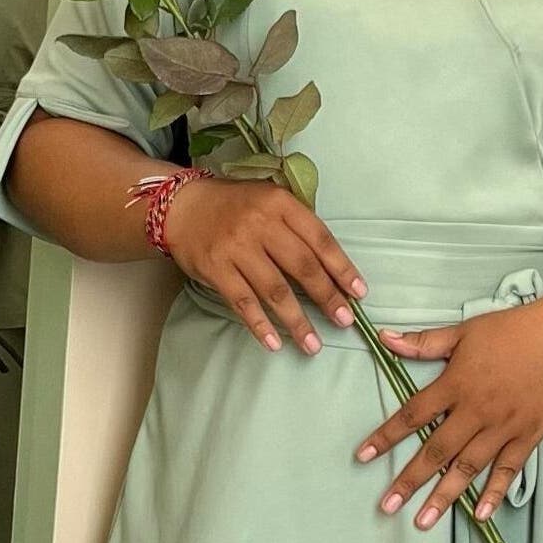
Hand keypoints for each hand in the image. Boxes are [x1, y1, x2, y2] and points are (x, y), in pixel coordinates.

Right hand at [164, 177, 365, 355]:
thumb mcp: (269, 198)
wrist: (183, 205)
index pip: (319, 238)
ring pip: (274, 289)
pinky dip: (259, 325)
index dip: (341, 267)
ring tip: (313, 344)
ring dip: (297, 321)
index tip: (359, 292)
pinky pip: (242, 301)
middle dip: (326, 296)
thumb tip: (331, 264)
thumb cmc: (235, 205)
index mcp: (279, 203)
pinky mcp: (215, 268)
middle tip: (344, 321)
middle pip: (301, 266)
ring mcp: (236, 247)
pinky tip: (274, 343)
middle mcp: (260, 223)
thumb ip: (297, 223)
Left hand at [357, 303, 542, 530]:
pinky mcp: (527, 437)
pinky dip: (494, 494)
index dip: (386, 435)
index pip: (413, 414)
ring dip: (444, 496)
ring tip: (424, 521)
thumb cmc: (511, 331)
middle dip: (410, 480)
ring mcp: (502, 428)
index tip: (363, 455)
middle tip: (388, 505)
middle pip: (436, 450)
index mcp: (456, 384)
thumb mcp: (463, 331)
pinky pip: (508, 471)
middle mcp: (476, 412)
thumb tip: (385, 339)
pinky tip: (481, 515)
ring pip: (468, 468)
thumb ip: (424, 342)